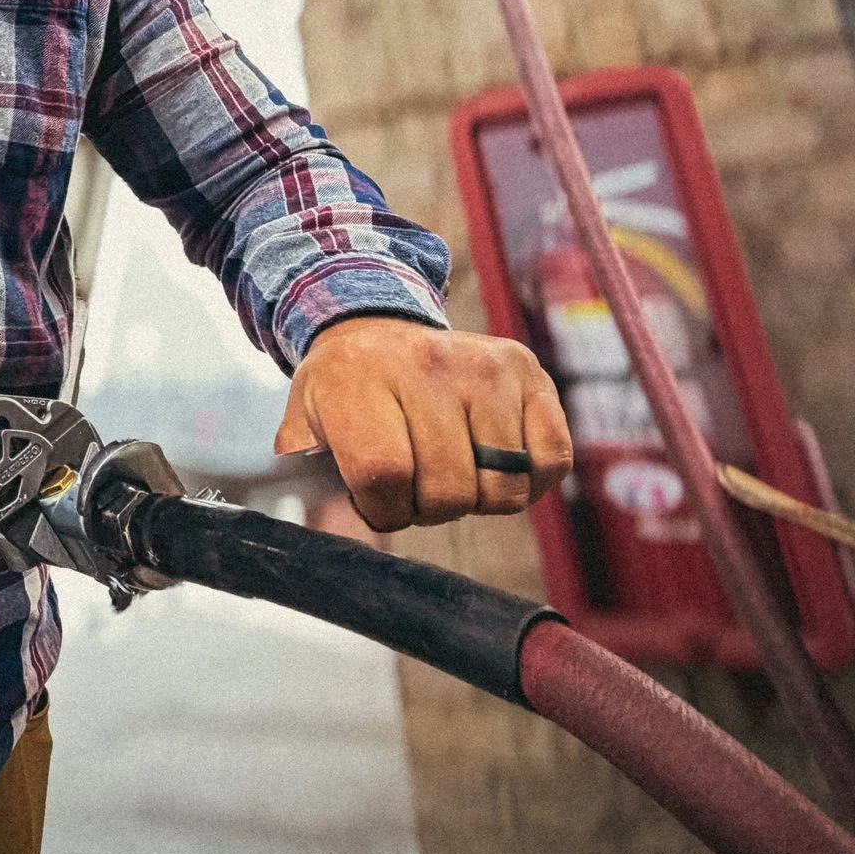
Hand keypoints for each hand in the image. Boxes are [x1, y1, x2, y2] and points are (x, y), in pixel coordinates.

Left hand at [276, 316, 570, 533]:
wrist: (375, 327)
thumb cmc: (344, 391)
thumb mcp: (304, 425)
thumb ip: (306, 478)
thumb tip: (331, 526)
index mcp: (359, 379)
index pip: (384, 475)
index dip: (384, 510)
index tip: (377, 501)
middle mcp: (426, 365)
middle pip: (448, 489)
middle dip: (429, 508)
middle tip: (415, 485)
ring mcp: (483, 366)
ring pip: (502, 486)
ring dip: (478, 497)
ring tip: (451, 469)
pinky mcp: (527, 371)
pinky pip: (550, 460)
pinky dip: (528, 480)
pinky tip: (494, 463)